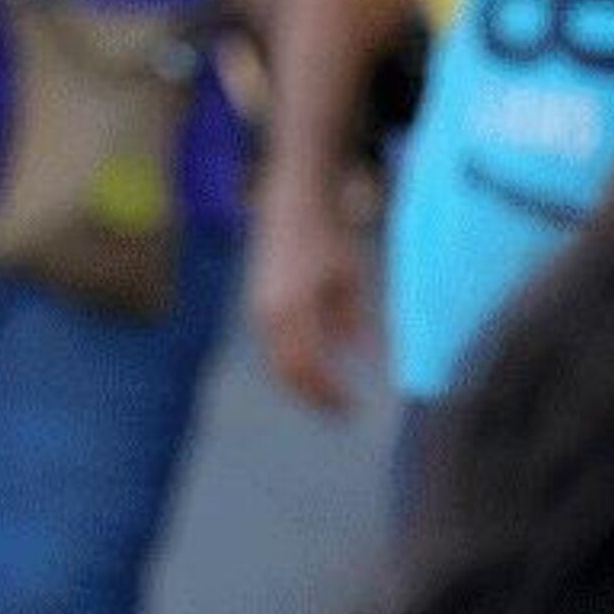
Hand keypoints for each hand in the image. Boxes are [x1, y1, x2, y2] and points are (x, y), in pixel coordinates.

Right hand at [252, 175, 367, 413]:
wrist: (293, 202)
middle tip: (339, 411)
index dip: (328, 394)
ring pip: (275, 360)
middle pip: (286, 371)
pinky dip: (291, 362)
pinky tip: (314, 364)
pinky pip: (271, 345)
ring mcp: (258, 307)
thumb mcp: (349, 278)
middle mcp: (268, 313)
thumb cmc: (327, 236)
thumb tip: (357, 357)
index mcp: (293, 309)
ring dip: (300, 381)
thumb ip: (350, 320)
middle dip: (312, 395)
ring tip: (327, 393)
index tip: (352, 409)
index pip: (308, 368)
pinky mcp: (256, 301)